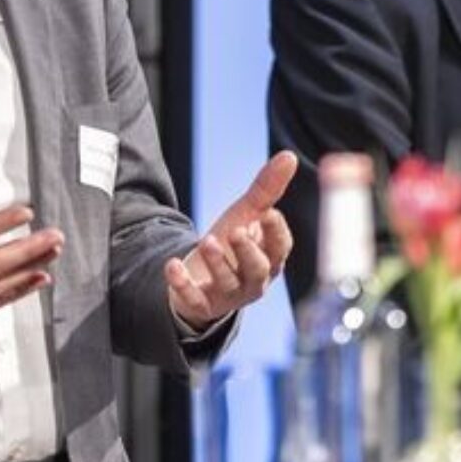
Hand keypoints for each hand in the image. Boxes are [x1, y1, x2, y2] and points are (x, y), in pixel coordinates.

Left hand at [165, 151, 296, 328]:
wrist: (201, 275)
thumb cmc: (231, 243)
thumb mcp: (246, 214)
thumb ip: (267, 189)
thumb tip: (288, 155)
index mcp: (269, 257)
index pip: (280, 247)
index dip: (276, 232)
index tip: (269, 212)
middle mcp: (254, 280)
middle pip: (258, 269)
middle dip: (248, 251)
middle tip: (236, 231)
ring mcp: (229, 295)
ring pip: (228, 283)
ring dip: (217, 263)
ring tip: (206, 241)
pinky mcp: (203, 305)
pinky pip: (195, 301)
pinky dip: (183, 285)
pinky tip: (172, 266)